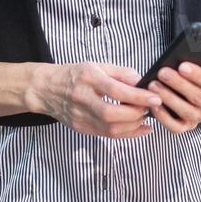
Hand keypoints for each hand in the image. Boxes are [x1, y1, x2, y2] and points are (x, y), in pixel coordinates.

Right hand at [28, 62, 163, 138]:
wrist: (46, 89)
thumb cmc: (75, 75)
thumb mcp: (97, 66)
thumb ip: (121, 73)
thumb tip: (141, 82)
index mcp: (88, 78)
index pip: (115, 90)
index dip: (137, 96)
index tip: (155, 98)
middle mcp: (82, 99)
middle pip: (112, 114)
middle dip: (135, 113)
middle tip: (150, 107)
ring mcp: (80, 117)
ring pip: (110, 129)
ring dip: (133, 125)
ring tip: (144, 116)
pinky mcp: (81, 128)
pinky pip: (107, 135)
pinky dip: (127, 134)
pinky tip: (140, 128)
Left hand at [147, 60, 200, 134]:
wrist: (200, 90)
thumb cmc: (200, 72)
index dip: (199, 76)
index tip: (182, 65)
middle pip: (198, 97)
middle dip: (178, 84)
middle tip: (162, 72)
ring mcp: (200, 118)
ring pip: (186, 111)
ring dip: (169, 98)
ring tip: (153, 85)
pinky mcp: (186, 126)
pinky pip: (175, 127)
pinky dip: (164, 117)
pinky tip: (153, 105)